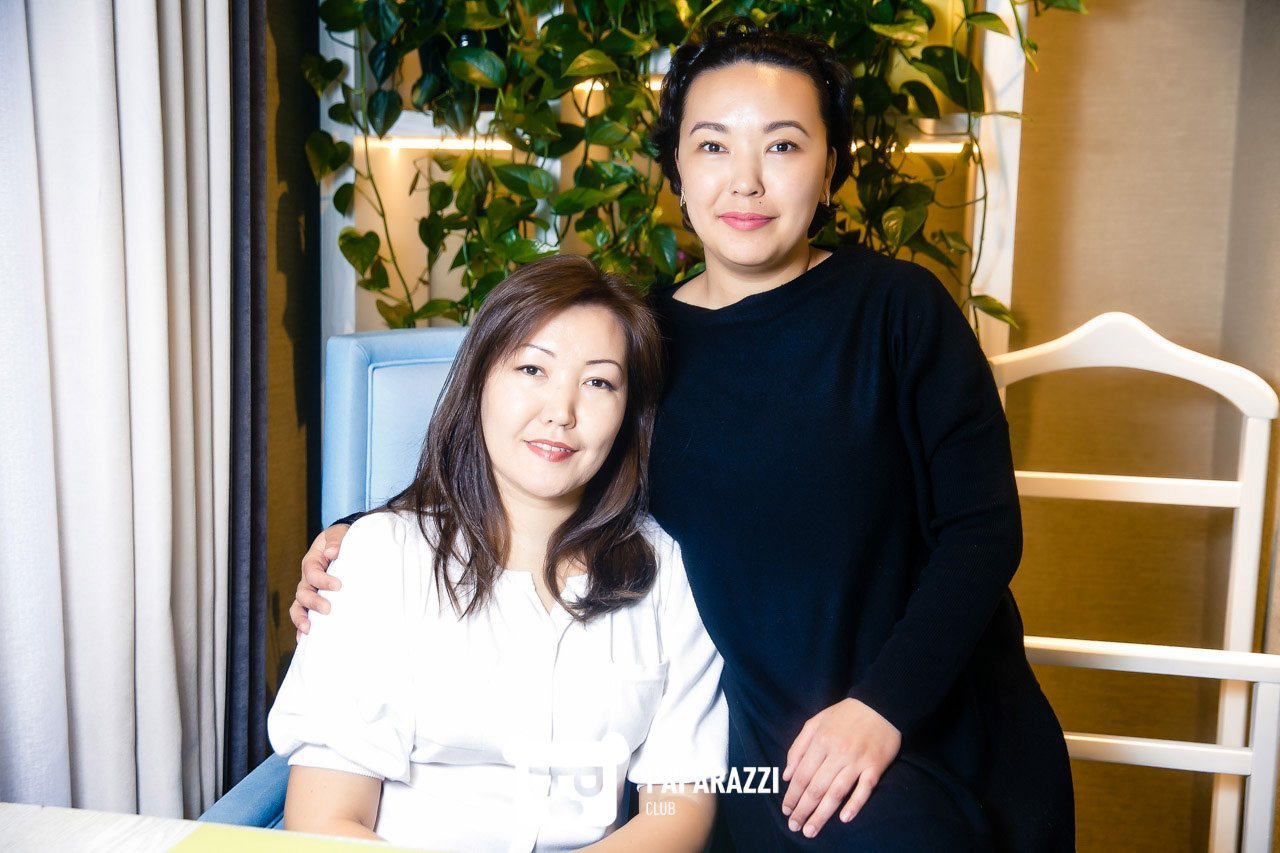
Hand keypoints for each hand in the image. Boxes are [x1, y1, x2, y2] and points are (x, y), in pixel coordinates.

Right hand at [289, 524, 349, 639]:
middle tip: (328, 609)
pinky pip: (305, 615)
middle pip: (303, 592)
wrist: (347, 546)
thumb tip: (331, 553)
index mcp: (313, 561)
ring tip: (309, 629)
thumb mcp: (340, 533)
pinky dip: (302, 628)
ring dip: (302, 618)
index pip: (312, 572)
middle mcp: (308, 578)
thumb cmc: (343, 539)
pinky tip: (304, 640)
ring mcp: (310, 592)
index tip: (338, 586)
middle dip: (313, 602)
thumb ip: (336, 540)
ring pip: (298, 606)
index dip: (322, 580)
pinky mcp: (316, 602)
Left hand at [780, 698, 900, 837]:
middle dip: (803, 810)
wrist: (880, 705)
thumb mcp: (814, 723)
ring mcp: (857, 761)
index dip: (792, 795)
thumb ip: (798, 748)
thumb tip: (786, 776)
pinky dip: (854, 805)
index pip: (802, 775)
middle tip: (794, 827)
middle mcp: (837, 753)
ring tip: (811, 830)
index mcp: (820, 741)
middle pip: (816, 787)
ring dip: (822, 815)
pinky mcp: (875, 767)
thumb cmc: (844, 715)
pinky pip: (864, 789)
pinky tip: (844, 819)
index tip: (786, 810)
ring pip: (836, 793)